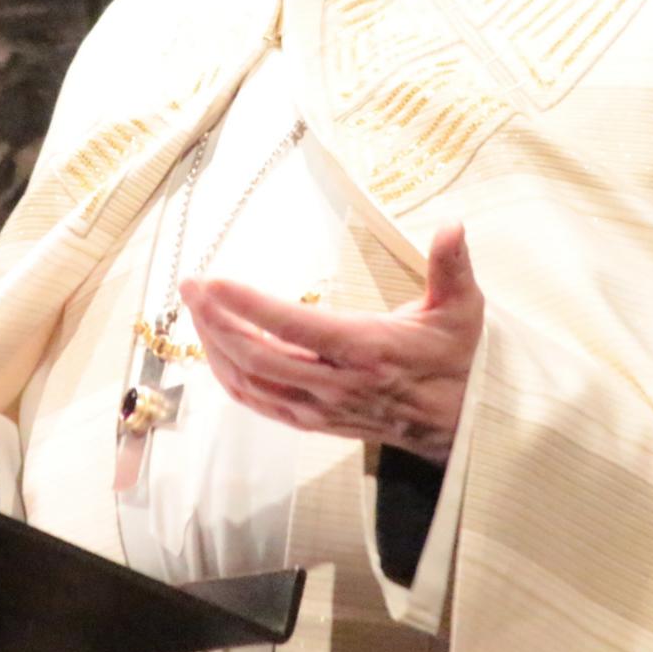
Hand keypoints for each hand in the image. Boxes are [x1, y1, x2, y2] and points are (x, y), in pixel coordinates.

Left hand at [179, 223, 482, 462]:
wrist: (461, 425)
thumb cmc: (458, 360)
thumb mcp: (462, 309)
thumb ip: (452, 266)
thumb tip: (452, 225)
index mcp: (367, 350)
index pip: (294, 327)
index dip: (248, 305)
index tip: (213, 280)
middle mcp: (337, 384)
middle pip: (258, 357)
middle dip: (216, 320)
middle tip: (190, 286)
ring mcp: (321, 408)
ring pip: (251, 382)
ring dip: (216, 347)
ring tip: (196, 310)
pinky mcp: (314, 422)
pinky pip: (259, 403)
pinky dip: (229, 377)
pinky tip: (215, 350)